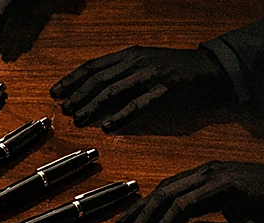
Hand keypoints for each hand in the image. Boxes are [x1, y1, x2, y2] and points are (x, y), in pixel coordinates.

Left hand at [51, 47, 233, 130]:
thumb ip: (118, 72)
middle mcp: (137, 61)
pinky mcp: (164, 90)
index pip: (93, 66)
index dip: (72, 79)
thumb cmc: (172, 69)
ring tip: (79, 119)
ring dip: (93, 106)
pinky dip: (120, 117)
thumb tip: (90, 89)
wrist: (208, 69)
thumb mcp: (142, 63)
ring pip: (114, 91)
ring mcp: (151, 75)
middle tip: (64, 109)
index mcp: (129, 54)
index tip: (56, 92)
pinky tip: (107, 127)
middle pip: (99, 79)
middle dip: (78, 95)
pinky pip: (138, 105)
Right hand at [117, 161, 263, 222]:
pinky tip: (144, 212)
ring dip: (144, 207)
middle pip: (166, 194)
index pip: (182, 206)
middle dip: (143, 217)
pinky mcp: (204, 174)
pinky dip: (156, 200)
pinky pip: (174, 185)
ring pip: (166, 187)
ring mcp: (206, 171)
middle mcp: (209, 173)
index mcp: (222, 186)